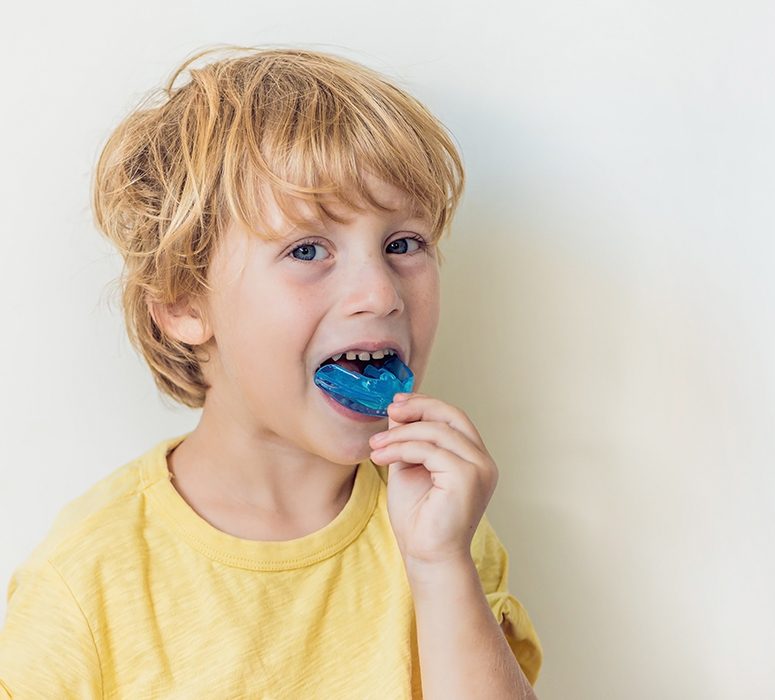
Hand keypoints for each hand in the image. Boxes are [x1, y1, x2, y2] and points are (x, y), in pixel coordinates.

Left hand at [368, 392, 498, 572]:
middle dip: (418, 407)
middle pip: (452, 416)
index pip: (453, 418)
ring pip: (437, 431)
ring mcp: (479, 468)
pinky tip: (380, 458)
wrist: (426, 557)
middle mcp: (482, 461)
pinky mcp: (467, 477)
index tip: (397, 402)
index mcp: (473, 458)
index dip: (426, 404)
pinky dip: (401, 449)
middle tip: (389, 410)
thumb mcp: (409, 468)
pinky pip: (429, 450)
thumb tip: (398, 411)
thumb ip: (408, 440)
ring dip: (400, 434)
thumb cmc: (418, 520)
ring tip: (375, 446)